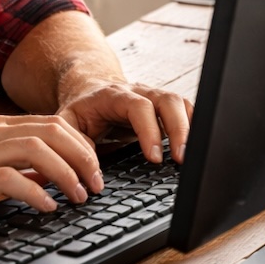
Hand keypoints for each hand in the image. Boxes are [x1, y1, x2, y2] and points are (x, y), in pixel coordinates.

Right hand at [0, 115, 104, 233]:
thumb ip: (15, 168)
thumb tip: (50, 180)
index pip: (53, 124)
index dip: (82, 145)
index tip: (95, 170)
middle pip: (52, 130)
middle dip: (83, 156)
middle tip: (97, 184)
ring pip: (37, 149)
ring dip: (67, 173)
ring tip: (80, 196)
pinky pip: (10, 179)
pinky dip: (36, 192)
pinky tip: (48, 207)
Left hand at [58, 80, 191, 164]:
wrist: (89, 93)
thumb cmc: (81, 111)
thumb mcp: (66, 123)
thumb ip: (72, 143)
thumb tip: (92, 171)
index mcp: (114, 95)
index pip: (139, 107)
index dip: (149, 131)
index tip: (154, 158)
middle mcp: (139, 92)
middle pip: (167, 100)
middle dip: (178, 129)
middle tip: (181, 159)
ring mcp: (155, 97)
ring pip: (180, 103)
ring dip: (190, 129)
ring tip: (194, 157)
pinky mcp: (165, 107)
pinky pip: (186, 110)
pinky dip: (195, 126)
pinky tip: (198, 146)